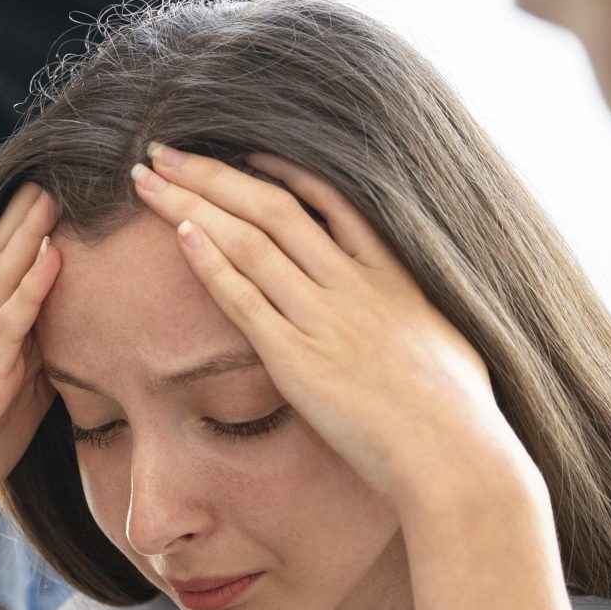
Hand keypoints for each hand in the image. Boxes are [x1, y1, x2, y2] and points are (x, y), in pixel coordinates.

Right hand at [0, 185, 60, 595]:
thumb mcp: (23, 406)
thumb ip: (47, 374)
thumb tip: (88, 358)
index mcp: (6, 338)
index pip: (26, 269)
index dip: (44, 229)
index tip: (73, 190)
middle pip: (15, 256)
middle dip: (37, 212)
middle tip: (64, 161)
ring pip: (12, 274)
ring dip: (35, 229)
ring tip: (56, 187)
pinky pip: (13, 320)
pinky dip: (36, 285)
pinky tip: (54, 254)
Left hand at [136, 145, 598, 609]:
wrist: (457, 459)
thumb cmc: (462, 416)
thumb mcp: (448, 338)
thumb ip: (415, 312)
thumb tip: (414, 314)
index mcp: (393, 274)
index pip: (329, 199)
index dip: (279, 170)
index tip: (241, 153)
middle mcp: (354, 284)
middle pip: (272, 207)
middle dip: (212, 174)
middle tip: (163, 151)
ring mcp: (324, 318)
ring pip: (249, 241)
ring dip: (193, 203)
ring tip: (148, 179)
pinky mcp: (298, 359)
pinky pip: (245, 299)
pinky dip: (210, 262)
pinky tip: (178, 232)